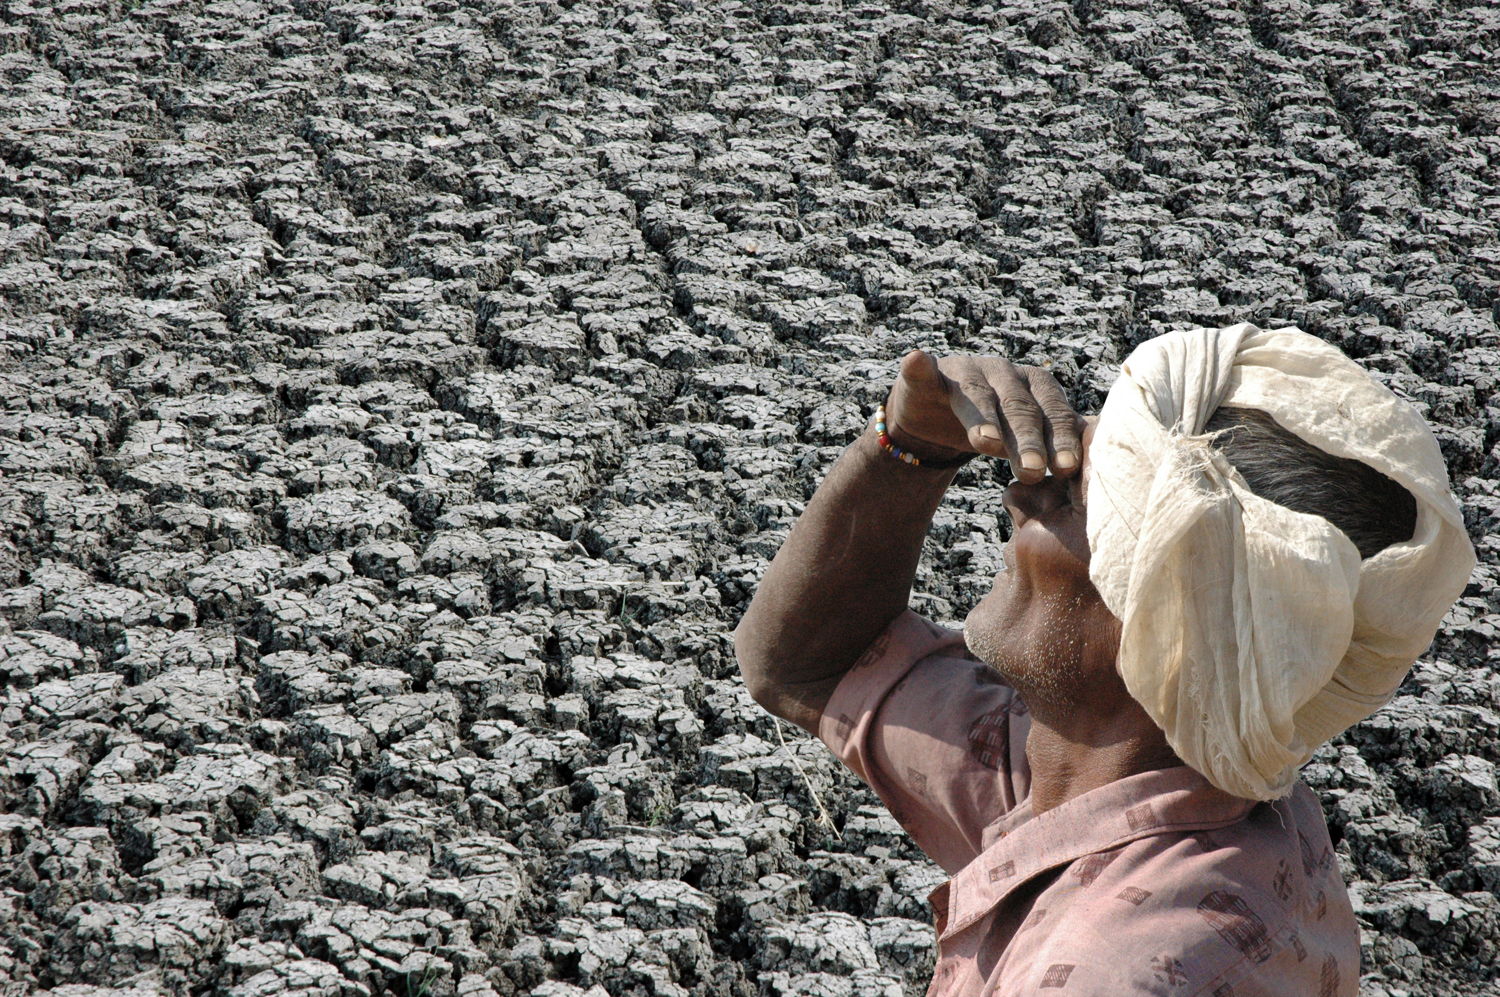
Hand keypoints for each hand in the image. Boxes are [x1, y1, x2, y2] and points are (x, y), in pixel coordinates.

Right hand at [883, 349, 1084, 482]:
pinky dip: (918, 366)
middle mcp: (1004, 374)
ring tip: (986, 442)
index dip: (1061, 439)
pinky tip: (914, 360)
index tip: (1067, 468)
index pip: (1053, 413)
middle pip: (1019, 408)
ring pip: (977, 396)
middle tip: (1034, 472)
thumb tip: (1105, 468)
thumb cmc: (995, 428)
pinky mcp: (926, 375)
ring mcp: (964, 372)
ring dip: (982, 417)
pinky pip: (922, 371)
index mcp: (1036, 387)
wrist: (936, 417)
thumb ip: (1059, 446)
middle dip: (1028, 441)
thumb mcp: (1027, 439)